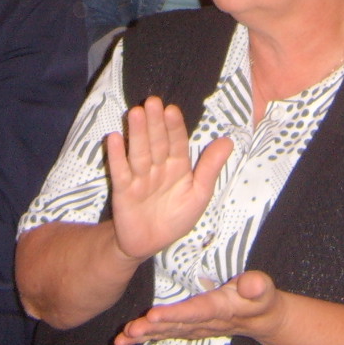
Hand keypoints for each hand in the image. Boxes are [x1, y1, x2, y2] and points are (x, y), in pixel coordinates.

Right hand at [106, 96, 233, 263]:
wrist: (148, 243)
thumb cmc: (176, 216)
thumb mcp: (198, 195)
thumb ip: (210, 168)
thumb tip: (229, 141)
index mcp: (178, 165)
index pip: (177, 142)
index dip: (175, 127)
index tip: (172, 110)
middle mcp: (157, 166)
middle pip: (156, 143)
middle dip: (155, 123)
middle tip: (153, 102)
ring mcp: (139, 177)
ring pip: (139, 153)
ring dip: (137, 133)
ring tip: (136, 113)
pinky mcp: (122, 190)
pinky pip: (119, 172)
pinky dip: (116, 156)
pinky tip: (114, 138)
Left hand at [115, 269, 286, 344]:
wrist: (261, 320)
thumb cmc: (261, 300)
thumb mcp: (264, 290)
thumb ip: (257, 286)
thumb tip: (250, 283)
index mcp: (219, 310)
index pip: (195, 312)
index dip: (175, 315)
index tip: (154, 315)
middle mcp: (204, 322)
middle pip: (174, 326)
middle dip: (151, 329)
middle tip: (130, 329)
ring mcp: (195, 327)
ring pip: (166, 332)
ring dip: (144, 334)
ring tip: (123, 336)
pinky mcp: (188, 327)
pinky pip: (164, 333)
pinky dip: (145, 336)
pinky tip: (126, 338)